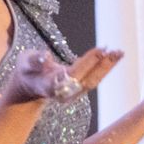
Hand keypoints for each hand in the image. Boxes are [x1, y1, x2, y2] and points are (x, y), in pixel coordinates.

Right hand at [4, 46, 123, 104]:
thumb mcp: (24, 63)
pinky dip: (103, 67)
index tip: (100, 50)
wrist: (28, 87)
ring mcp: (72, 93)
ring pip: (93, 81)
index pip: (74, 74)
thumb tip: (45, 56)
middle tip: (117, 51)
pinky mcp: (78, 89)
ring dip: (107, 67)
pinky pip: (93, 78)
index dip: (88, 63)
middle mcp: (64, 93)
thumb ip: (34, 61)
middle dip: (103, 66)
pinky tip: (113, 56)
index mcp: (51, 86)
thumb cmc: (26, 72)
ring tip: (120, 53)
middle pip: (88, 80)